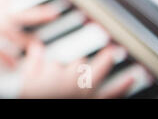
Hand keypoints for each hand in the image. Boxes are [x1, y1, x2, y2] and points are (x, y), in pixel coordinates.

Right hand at [19, 42, 134, 97]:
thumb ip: (33, 64)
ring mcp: (86, 92)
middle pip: (77, 62)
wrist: (34, 109)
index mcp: (54, 74)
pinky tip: (130, 78)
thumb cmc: (34, 97)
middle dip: (77, 62)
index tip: (50, 68)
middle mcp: (72, 81)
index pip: (57, 60)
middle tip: (77, 60)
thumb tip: (36, 47)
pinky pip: (112, 94)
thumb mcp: (26, 83)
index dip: (53, 64)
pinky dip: (123, 86)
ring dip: (100, 64)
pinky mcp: (95, 102)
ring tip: (110, 53)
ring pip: (95, 71)